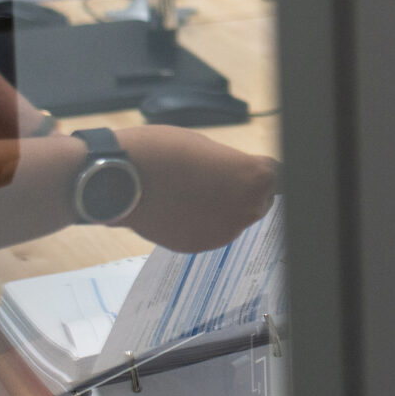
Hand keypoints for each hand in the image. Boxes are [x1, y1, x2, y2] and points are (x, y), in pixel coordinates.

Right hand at [118, 126, 279, 252]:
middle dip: (243, 191)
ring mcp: (223, 233)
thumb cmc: (164, 152)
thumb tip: (239, 180)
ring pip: (232, 218)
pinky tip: (179, 206)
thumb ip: (233, 168)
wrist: (120, 177)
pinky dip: (200, 222)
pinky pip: (210, 231)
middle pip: (258, 201)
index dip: (258, 171)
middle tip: (215, 177)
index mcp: (255, 179)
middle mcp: (246, 211)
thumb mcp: (210, 149)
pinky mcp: (199, 246)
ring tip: (191, 190)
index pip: (275, 177)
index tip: (247, 168)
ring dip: (221, 207)